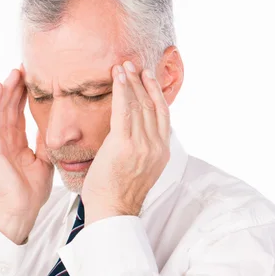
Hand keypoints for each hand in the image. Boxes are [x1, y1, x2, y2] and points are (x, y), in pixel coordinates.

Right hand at [0, 68, 54, 243]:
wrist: (21, 211)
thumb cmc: (30, 191)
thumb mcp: (44, 161)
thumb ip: (44, 143)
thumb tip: (54, 128)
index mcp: (15, 144)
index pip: (18, 114)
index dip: (24, 96)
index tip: (32, 79)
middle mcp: (3, 141)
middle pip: (8, 108)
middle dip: (15, 88)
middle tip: (23, 68)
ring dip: (5, 90)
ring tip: (13, 72)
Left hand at [81, 61, 170, 224]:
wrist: (112, 211)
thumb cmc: (118, 193)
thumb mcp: (139, 168)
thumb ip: (141, 148)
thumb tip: (132, 134)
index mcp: (161, 152)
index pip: (162, 114)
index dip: (155, 92)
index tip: (147, 76)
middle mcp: (156, 146)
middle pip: (151, 105)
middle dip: (142, 82)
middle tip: (133, 64)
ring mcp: (142, 145)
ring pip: (139, 104)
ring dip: (131, 82)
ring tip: (124, 66)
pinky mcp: (124, 144)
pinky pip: (124, 110)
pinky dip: (121, 91)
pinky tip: (118, 78)